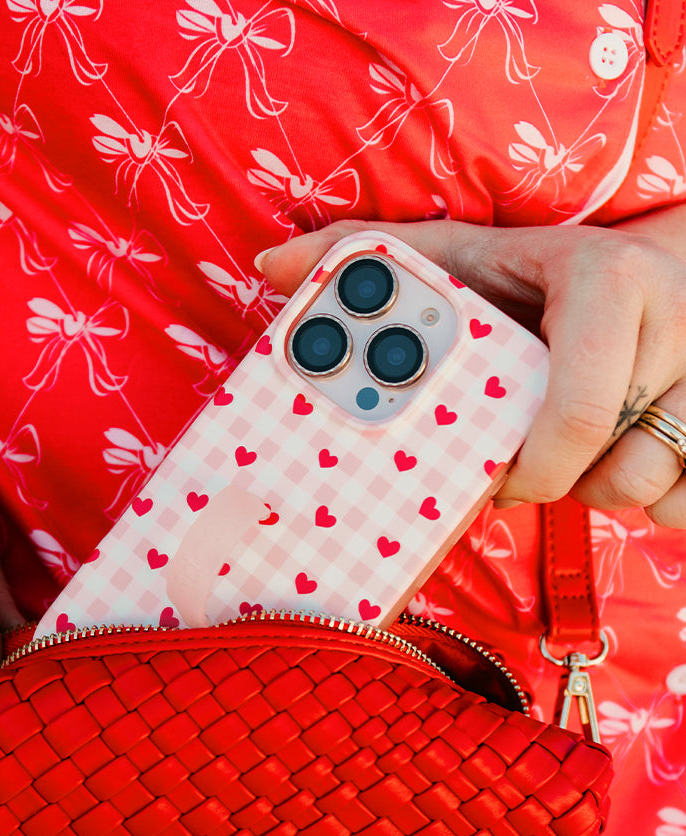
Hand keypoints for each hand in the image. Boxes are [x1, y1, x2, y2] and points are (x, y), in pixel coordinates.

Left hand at [256, 213, 685, 527]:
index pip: (574, 414)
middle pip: (618, 469)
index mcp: (608, 282)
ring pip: (657, 491)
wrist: (676, 260)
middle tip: (531, 464)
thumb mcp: (471, 250)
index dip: (527, 467)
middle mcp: (679, 323)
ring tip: (581, 453)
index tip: (496, 475)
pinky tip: (630, 459)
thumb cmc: (557, 267)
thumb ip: (378, 257)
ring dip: (606, 493)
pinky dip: (662, 502)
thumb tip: (273, 261)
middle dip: (561, 485)